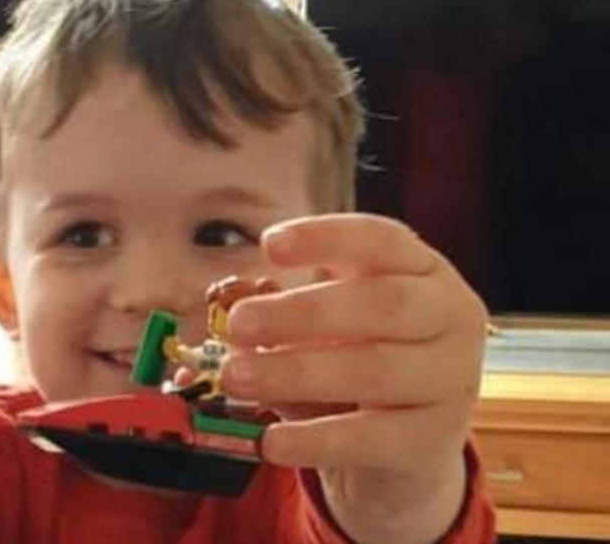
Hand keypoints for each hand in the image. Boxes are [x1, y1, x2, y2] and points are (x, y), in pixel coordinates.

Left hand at [221, 214, 487, 542]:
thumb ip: (287, 318)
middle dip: (303, 312)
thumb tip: (228, 324)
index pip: (381, 240)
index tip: (268, 245)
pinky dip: (315, 439)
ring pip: (373, 370)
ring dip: (296, 372)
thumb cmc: (358, 357)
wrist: (409, 439)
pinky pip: (371, 438)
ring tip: (235, 376)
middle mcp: (448, 316)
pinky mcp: (434, 440)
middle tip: (238, 323)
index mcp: (421, 269)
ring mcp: (451, 379)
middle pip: (382, 304)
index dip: (325, 238)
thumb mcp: (328, 326)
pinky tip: (271, 440)